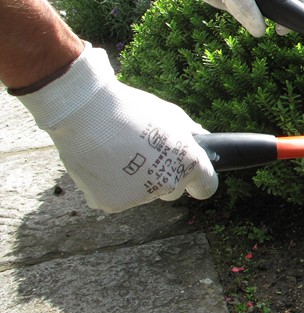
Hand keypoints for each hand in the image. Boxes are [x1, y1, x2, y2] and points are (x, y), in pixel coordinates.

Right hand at [17, 46, 217, 212]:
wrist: (86, 112)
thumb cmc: (132, 108)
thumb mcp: (171, 114)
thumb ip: (190, 133)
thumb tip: (202, 140)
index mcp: (189, 163)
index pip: (207, 187)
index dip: (199, 180)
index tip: (191, 176)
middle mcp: (168, 184)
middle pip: (172, 190)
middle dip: (164, 177)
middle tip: (143, 155)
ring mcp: (140, 197)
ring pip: (143, 194)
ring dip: (135, 181)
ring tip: (118, 154)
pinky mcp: (112, 204)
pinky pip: (117, 198)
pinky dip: (111, 186)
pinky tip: (103, 164)